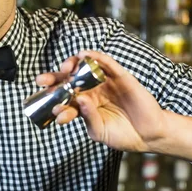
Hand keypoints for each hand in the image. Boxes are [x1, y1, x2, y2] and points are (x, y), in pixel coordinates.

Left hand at [36, 50, 166, 152]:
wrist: (147, 135)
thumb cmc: (121, 135)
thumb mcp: (99, 131)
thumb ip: (88, 117)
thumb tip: (80, 100)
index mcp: (82, 104)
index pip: (63, 97)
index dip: (52, 97)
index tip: (45, 100)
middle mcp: (91, 91)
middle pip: (68, 79)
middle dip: (54, 77)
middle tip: (44, 81)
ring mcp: (104, 82)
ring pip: (85, 68)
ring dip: (72, 64)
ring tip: (65, 69)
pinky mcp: (120, 77)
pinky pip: (107, 63)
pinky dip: (95, 56)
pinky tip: (84, 55)